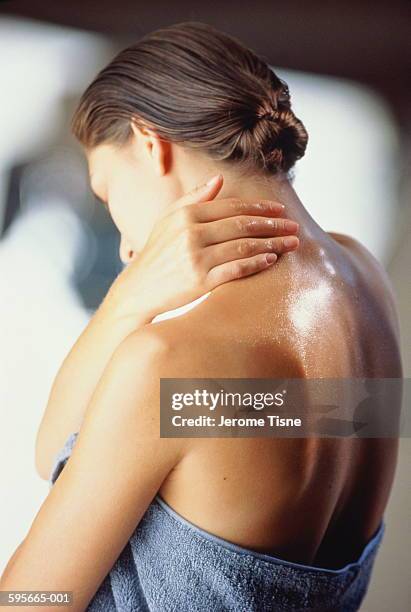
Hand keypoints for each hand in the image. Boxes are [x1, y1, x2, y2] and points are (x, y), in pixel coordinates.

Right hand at [108, 174, 298, 321]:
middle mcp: (191, 234)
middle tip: (294, 227)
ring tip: (292, 244)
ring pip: (243, 246)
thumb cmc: (156, 253)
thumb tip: (219, 180)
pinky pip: (235, 269)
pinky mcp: (200, 281)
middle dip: (273, 225)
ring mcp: (196, 258)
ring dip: (272, 244)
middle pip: (242, 225)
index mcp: (186, 215)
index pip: (232, 207)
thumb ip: (194, 198)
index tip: (280, 210)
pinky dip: (255, 263)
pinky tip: (271, 260)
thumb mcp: (168, 220)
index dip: (260, 208)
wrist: (138, 289)